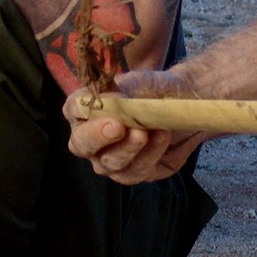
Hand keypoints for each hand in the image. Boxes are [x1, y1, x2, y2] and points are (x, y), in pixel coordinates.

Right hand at [65, 67, 208, 185]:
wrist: (183, 104)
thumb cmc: (153, 90)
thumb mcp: (140, 82)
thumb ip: (123, 90)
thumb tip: (112, 102)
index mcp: (85, 111)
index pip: (73, 108)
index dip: (86, 106)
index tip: (113, 99)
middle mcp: (91, 140)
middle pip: (82, 145)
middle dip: (98, 136)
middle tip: (118, 127)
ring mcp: (111, 161)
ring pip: (109, 164)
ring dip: (128, 148)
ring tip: (145, 132)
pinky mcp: (135, 173)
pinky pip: (137, 171)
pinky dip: (150, 154)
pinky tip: (162, 136)